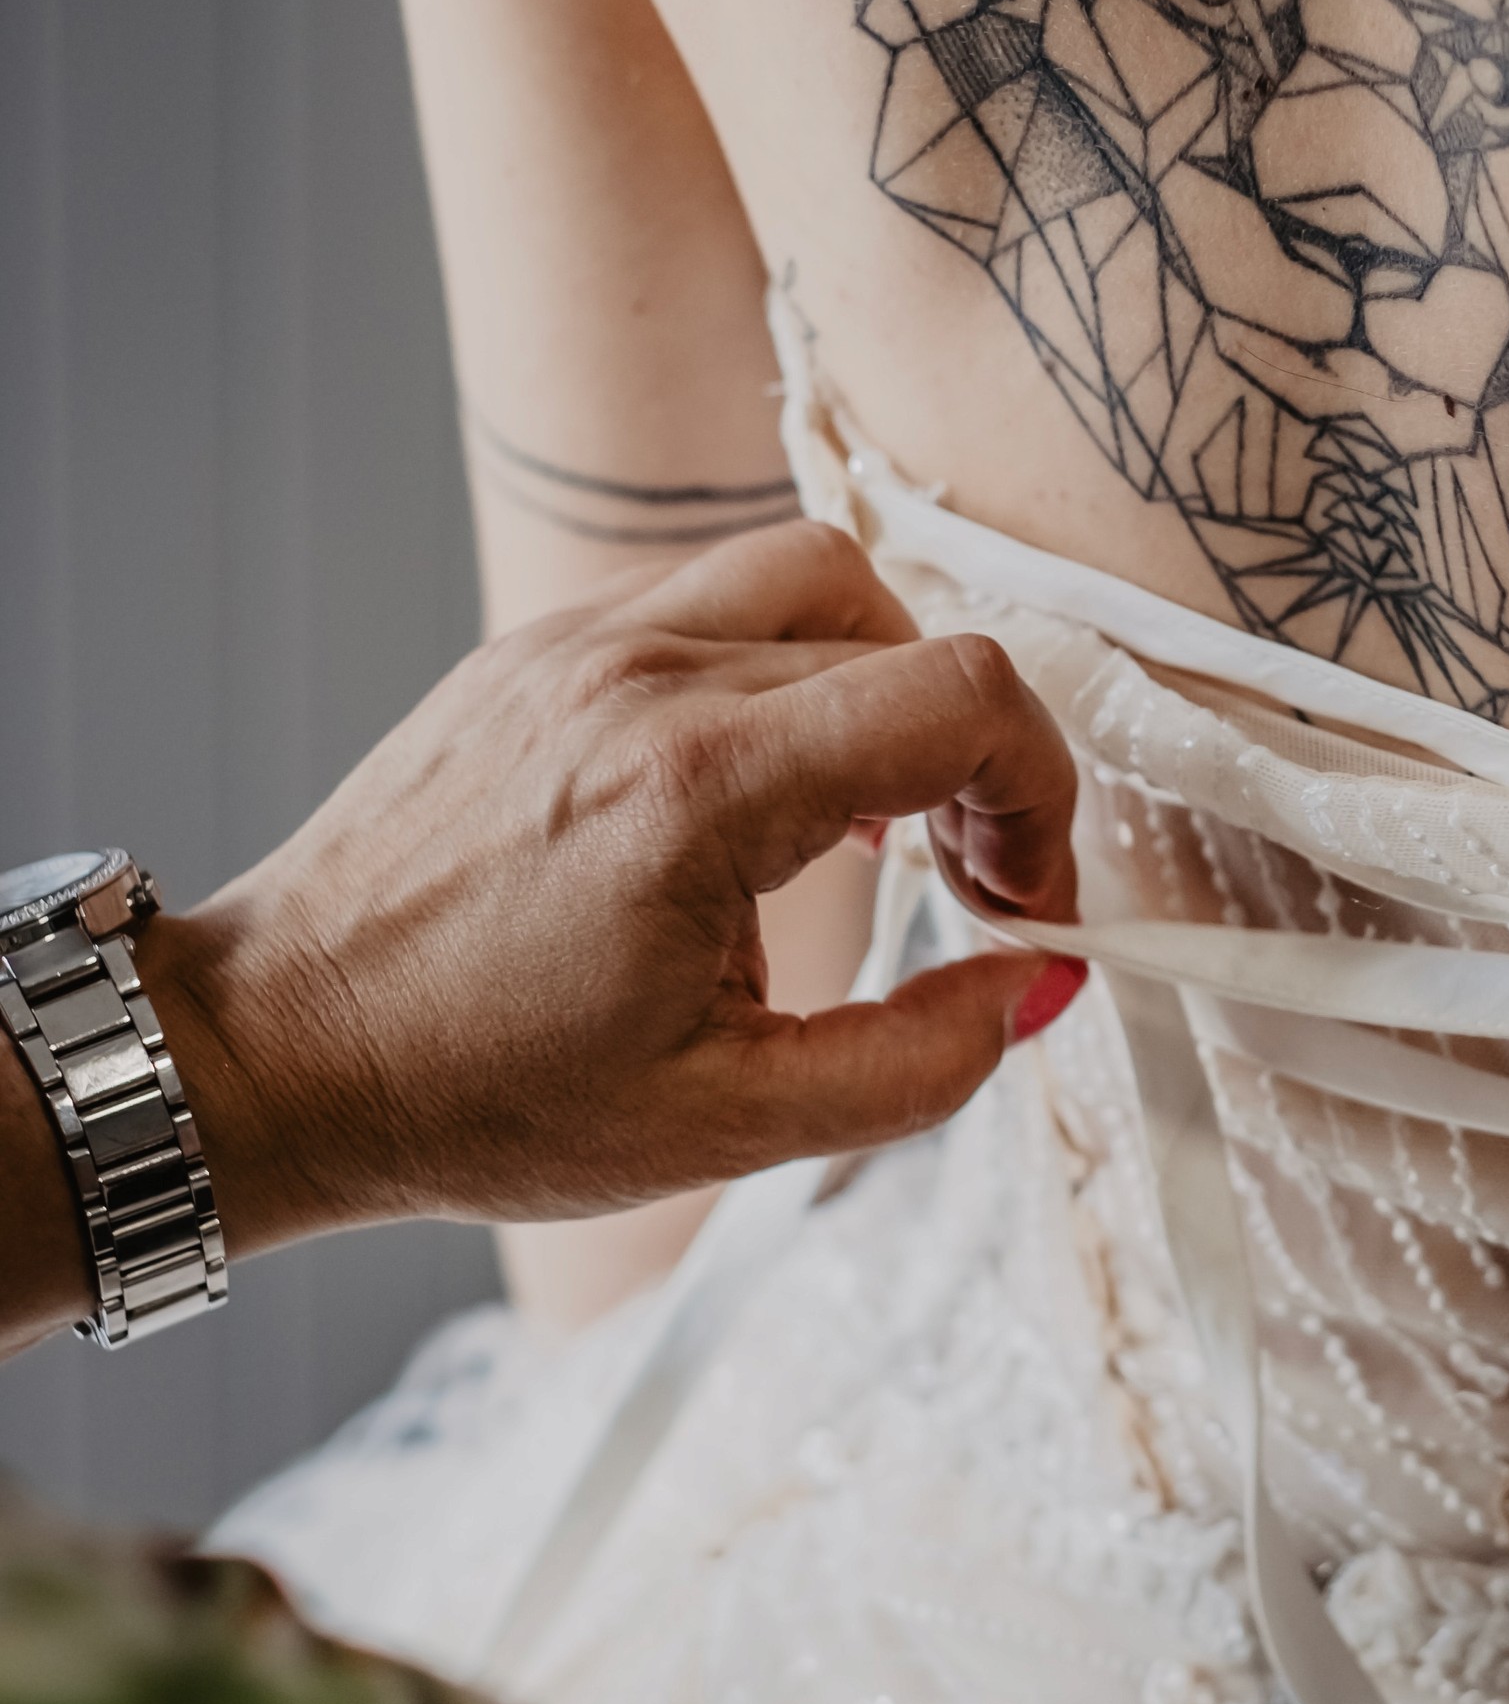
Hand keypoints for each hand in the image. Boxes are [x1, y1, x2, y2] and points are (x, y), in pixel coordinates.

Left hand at [131, 524, 1083, 1266]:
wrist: (273, 1054)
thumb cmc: (473, 1097)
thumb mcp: (724, 1126)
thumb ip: (914, 1063)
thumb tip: (1029, 991)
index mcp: (698, 790)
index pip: (960, 695)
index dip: (1040, 792)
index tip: (1021, 896)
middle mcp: (642, 679)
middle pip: (907, 633)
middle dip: (976, 759)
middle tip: (960, 878)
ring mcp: (578, 645)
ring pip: (812, 578)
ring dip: (883, 682)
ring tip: (868, 813)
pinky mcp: (535, 648)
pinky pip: (708, 596)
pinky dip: (780, 666)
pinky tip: (758, 786)